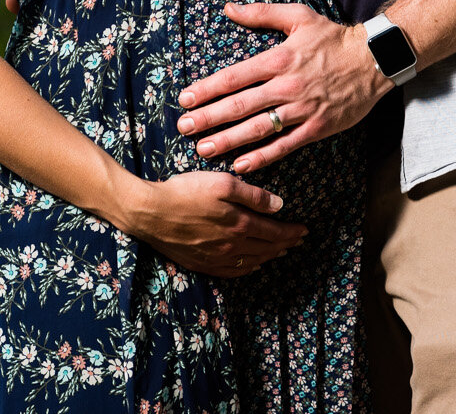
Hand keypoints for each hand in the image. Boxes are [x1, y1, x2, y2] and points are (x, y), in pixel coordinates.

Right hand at [115, 171, 305, 277]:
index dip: (292, 232)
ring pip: (252, 261)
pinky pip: (232, 272)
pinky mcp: (201, 264)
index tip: (304, 230)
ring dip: (269, 256)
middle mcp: (232, 246)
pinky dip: (248, 268)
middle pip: (266, 248)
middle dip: (285, 244)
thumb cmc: (186, 192)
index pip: (275, 231)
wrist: (150, 213)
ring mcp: (216, 258)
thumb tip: (279, 206)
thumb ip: (253, 195)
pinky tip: (252, 265)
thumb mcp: (222, 183)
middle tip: (298, 241)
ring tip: (280, 252)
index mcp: (240, 224)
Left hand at [175, 4, 389, 172]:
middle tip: (184, 128)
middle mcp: (286, 86)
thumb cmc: (333, 38)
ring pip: (258, 128)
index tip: (185, 99)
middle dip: (208, 118)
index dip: (207, 89)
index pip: (234, 77)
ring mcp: (301, 109)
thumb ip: (261, 14)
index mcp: (278, 59)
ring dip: (228, 140)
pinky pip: (285, 145)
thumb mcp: (298, 16)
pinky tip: (241, 164)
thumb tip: (229, 8)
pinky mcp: (316, 128)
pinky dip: (262, 157)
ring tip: (203, 148)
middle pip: (239, 105)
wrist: (373, 60)